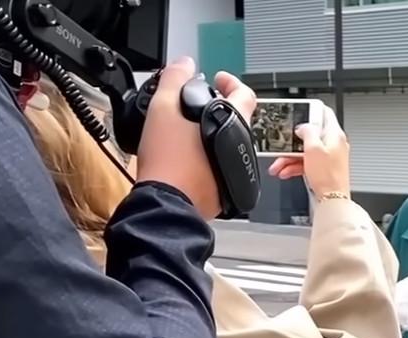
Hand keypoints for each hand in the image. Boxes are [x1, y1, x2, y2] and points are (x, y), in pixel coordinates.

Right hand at [135, 58, 255, 218]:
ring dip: (213, 135)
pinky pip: (222, 168)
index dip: (232, 82)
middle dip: (219, 108)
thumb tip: (184, 64)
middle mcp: (242, 148)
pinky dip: (209, 158)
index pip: (245, 93)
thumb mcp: (163, 108)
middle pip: (237, 120)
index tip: (219, 80)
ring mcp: (237, 171)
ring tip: (189, 132)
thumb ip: (175, 79)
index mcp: (234, 124)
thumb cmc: (168, 161)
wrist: (166, 203)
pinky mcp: (227, 190)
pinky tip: (190, 158)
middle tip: (199, 105)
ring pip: (230, 145)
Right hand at [271, 105, 348, 197]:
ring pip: (305, 151)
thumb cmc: (328, 176)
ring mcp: (329, 157)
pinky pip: (306, 163)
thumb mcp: (313, 148)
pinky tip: (285, 172)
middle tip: (281, 146)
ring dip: (289, 157)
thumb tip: (303, 126)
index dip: (311, 109)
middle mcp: (333, 144)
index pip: (325, 113)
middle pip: (310, 135)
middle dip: (292, 142)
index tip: (299, 110)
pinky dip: (295, 166)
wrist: (333, 200)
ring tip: (278, 165)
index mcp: (334, 135)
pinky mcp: (324, 168)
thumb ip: (307, 132)